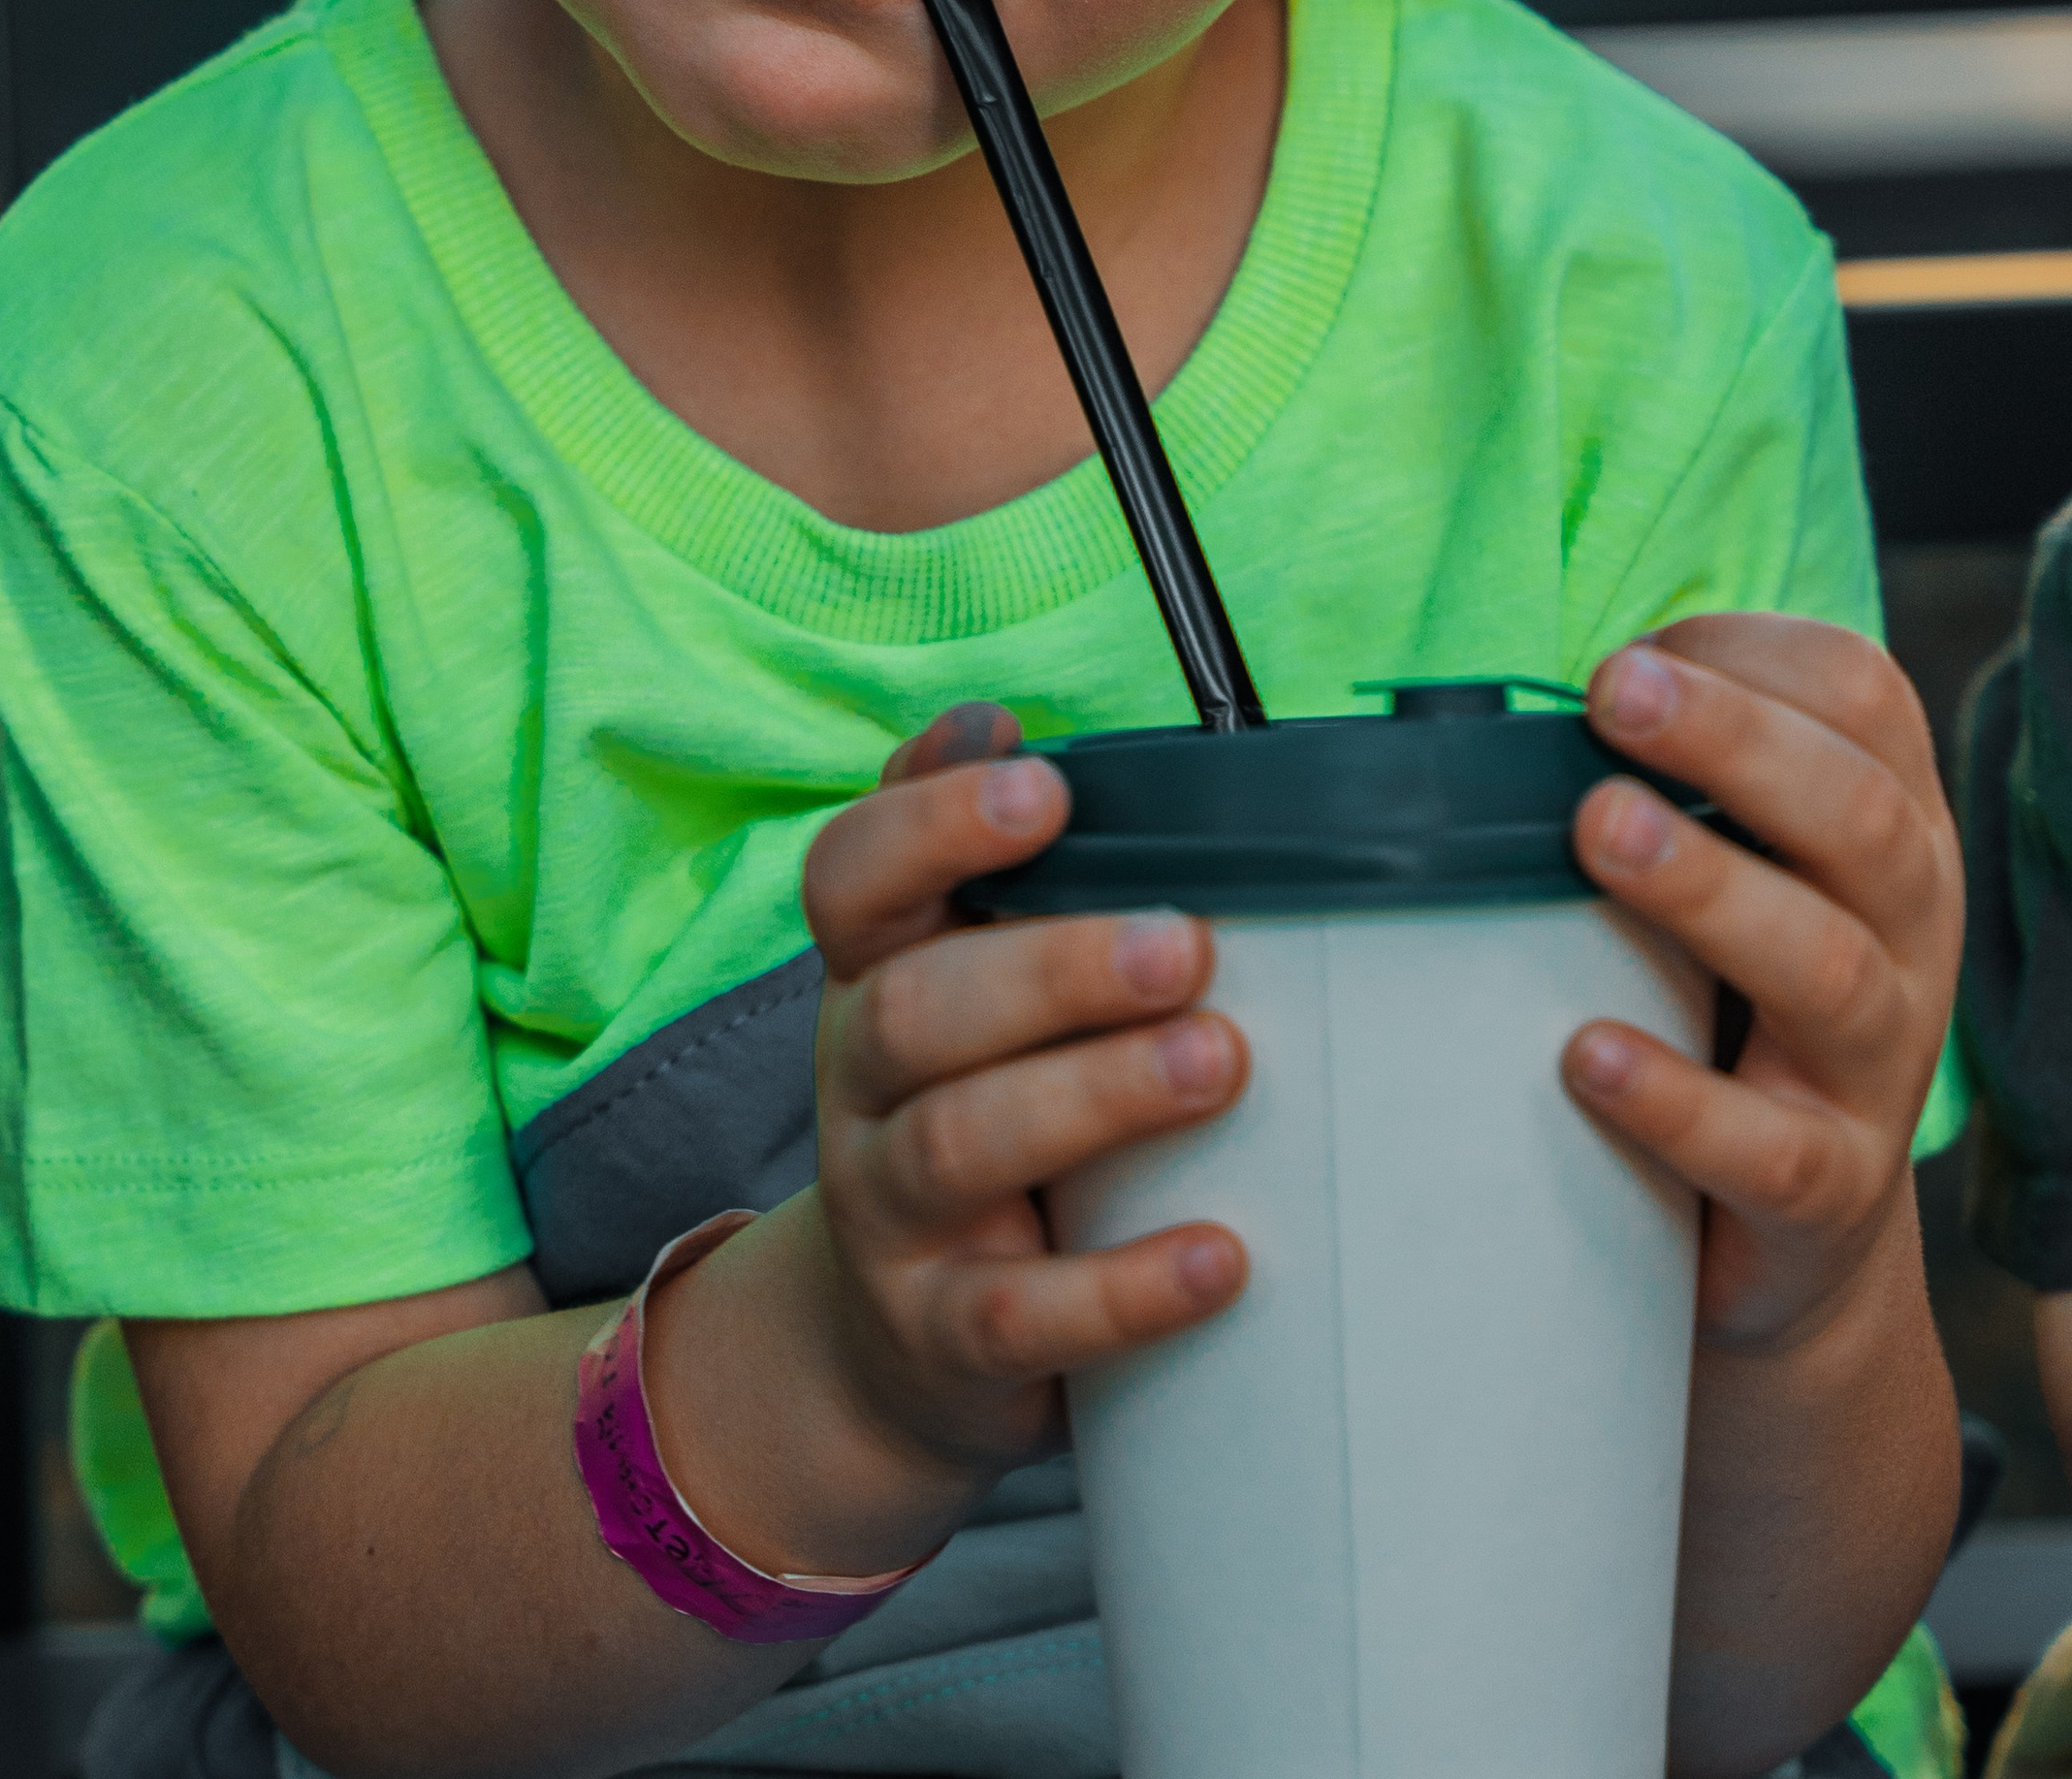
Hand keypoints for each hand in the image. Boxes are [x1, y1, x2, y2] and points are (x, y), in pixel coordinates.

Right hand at [798, 704, 1247, 1486]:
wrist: (892, 1348)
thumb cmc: (970, 1111)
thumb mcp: (956, 982)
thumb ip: (984, 865)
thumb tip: (1007, 723)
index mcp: (873, 976)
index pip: (851, 878)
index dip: (932, 824)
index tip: (1046, 786)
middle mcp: (860, 1084)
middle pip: (915, 1008)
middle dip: (1049, 966)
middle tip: (1182, 944)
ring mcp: (891, 1215)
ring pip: (961, 1144)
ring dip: (1095, 1095)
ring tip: (1217, 1061)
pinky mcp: (944, 1338)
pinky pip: (1020, 1317)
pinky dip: (1122, 1291)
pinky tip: (1220, 1260)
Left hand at [1562, 616, 1961, 1356]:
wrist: (1796, 1239)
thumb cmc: (1730, 1004)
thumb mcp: (1736, 874)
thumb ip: (1667, 782)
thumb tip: (1504, 695)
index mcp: (1889, 827)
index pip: (1865, 703)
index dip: (1753, 662)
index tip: (1626, 663)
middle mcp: (1909, 934)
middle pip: (1858, 816)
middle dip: (1735, 742)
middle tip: (1614, 696)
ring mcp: (1877, 1069)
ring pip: (1827, 968)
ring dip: (1710, 890)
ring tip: (1599, 831)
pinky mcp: (1825, 1191)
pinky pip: (1769, 1150)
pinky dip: (1677, 1102)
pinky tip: (1587, 1051)